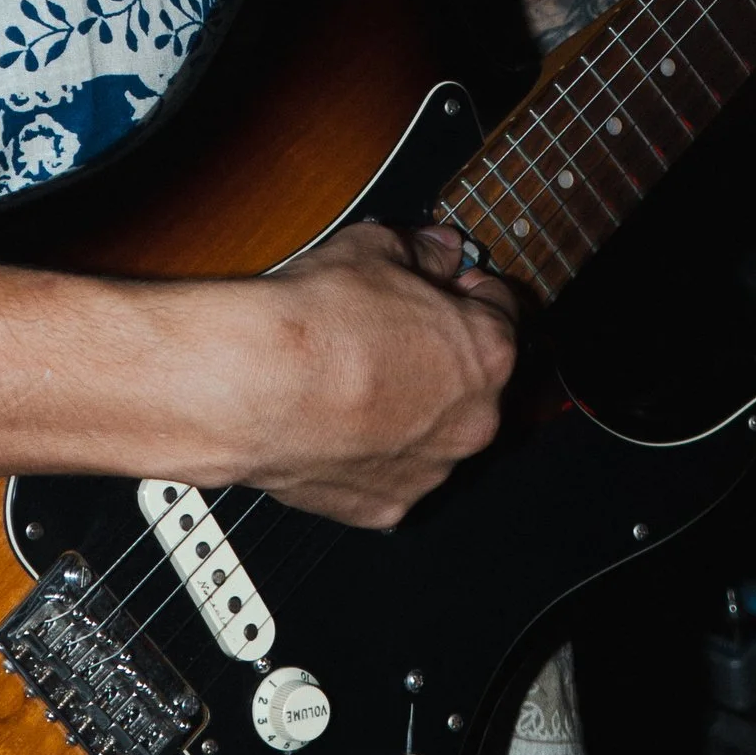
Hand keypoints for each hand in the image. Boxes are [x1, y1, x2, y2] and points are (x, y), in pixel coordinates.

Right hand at [213, 219, 519, 529]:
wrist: (254, 386)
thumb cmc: (314, 324)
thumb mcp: (373, 249)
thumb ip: (420, 251)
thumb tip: (436, 251)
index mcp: (486, 353)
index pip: (501, 311)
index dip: (468, 291)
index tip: (446, 286)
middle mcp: (472, 420)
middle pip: (472, 381)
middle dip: (441, 356)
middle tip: (392, 333)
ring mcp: (430, 470)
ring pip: (433, 434)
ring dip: (409, 410)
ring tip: (355, 381)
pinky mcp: (385, 506)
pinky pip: (389, 473)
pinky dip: (370, 453)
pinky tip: (336, 424)